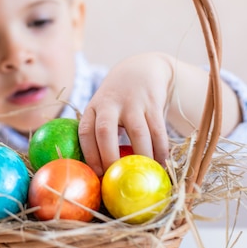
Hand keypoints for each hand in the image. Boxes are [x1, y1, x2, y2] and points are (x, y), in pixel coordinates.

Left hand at [78, 53, 173, 175]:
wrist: (141, 70)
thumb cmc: (118, 101)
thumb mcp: (102, 109)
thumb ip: (100, 134)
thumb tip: (102, 173)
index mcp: (93, 108)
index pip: (85, 132)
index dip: (90, 154)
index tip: (97, 174)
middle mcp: (109, 104)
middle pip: (105, 131)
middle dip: (110, 157)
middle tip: (118, 177)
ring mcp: (132, 102)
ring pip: (137, 132)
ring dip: (142, 156)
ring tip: (145, 175)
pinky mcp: (153, 103)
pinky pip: (158, 130)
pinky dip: (161, 149)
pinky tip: (161, 163)